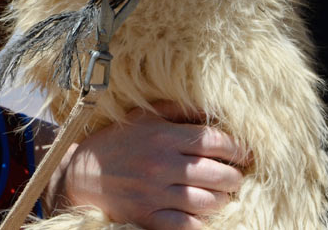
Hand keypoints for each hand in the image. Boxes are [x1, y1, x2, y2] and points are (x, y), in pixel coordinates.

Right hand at [48, 101, 249, 229]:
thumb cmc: (119, 141)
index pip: (214, 142)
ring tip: (224, 195)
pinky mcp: (147, 217)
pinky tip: (205, 214)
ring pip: (207, 202)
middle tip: (238, 176)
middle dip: (235, 176)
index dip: (238, 148)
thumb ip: (179, 111)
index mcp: (163, 136)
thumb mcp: (145, 117)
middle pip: (217, 174)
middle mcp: (161, 164)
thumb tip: (214, 110)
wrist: (81, 174)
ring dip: (223, 200)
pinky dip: (202, 222)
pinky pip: (187, 225)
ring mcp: (154, 193)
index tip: (247, 153)